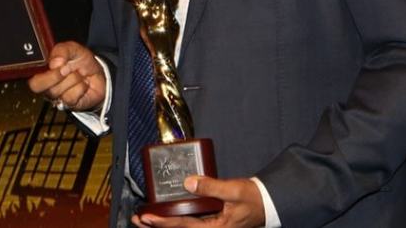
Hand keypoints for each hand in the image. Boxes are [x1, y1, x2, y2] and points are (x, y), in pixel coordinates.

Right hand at [26, 41, 105, 111]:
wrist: (99, 73)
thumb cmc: (81, 61)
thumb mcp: (73, 48)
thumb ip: (62, 50)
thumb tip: (54, 62)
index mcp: (42, 68)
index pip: (28, 70)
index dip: (39, 67)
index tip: (54, 63)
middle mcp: (45, 83)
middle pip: (35, 85)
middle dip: (53, 76)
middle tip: (66, 69)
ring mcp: (55, 96)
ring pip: (55, 91)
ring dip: (72, 79)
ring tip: (78, 75)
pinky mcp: (67, 104)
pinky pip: (69, 98)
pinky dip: (80, 88)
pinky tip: (83, 85)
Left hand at [131, 176, 264, 227]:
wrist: (267, 202)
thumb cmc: (254, 198)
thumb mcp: (234, 191)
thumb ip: (212, 187)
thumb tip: (189, 182)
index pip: (185, 227)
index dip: (164, 223)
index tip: (148, 219)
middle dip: (157, 227)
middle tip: (138, 220)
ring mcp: (210, 226)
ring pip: (183, 227)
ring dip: (164, 224)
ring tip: (144, 219)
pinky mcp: (210, 221)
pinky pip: (189, 222)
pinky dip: (175, 219)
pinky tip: (165, 214)